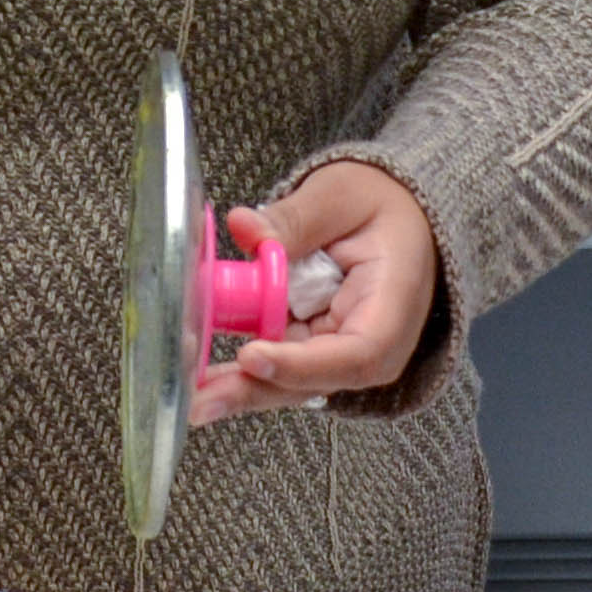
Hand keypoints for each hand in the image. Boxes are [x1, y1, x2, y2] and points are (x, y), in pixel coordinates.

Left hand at [190, 159, 436, 422]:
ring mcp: (340, 353)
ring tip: (189, 390)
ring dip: (239, 387)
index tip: (252, 355)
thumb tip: (245, 227)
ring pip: (289, 381)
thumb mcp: (342, 195)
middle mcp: (372, 345)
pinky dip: (239, 370)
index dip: (301, 364)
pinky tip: (198, 377)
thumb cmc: (383, 205)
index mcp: (394, 306)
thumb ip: (296, 218)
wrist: (402, 218)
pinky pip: (276, 364)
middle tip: (199, 396)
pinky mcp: (313, 349)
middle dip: (254, 387)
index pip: (357, 353)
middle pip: (314, 380)